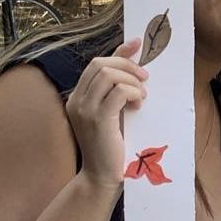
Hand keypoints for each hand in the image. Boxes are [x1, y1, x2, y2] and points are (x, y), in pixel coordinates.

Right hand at [65, 38, 146, 192]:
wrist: (102, 177)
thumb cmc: (111, 146)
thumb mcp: (113, 112)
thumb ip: (118, 90)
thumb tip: (134, 64)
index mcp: (76, 97)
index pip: (96, 64)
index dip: (118, 52)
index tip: (137, 44)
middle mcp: (76, 100)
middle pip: (100, 64)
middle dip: (127, 65)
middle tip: (145, 78)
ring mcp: (84, 109)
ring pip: (109, 74)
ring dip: (131, 80)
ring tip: (141, 96)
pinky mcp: (98, 119)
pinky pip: (118, 91)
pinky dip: (133, 92)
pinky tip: (138, 104)